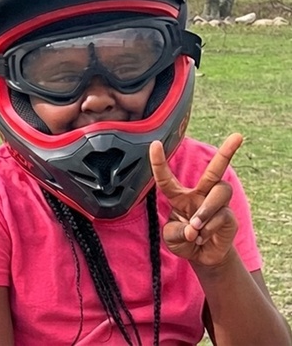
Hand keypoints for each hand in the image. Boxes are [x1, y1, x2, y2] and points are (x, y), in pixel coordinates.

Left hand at [149, 133, 241, 266]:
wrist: (203, 257)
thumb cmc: (184, 241)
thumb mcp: (171, 238)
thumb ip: (177, 232)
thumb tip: (193, 228)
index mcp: (179, 196)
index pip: (166, 178)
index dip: (159, 162)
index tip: (155, 143)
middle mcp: (200, 194)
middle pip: (215, 170)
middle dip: (227, 151)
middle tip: (238, 136)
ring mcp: (217, 204)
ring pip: (219, 193)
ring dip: (205, 211)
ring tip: (195, 228)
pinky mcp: (229, 217)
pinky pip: (222, 216)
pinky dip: (209, 230)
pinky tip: (203, 237)